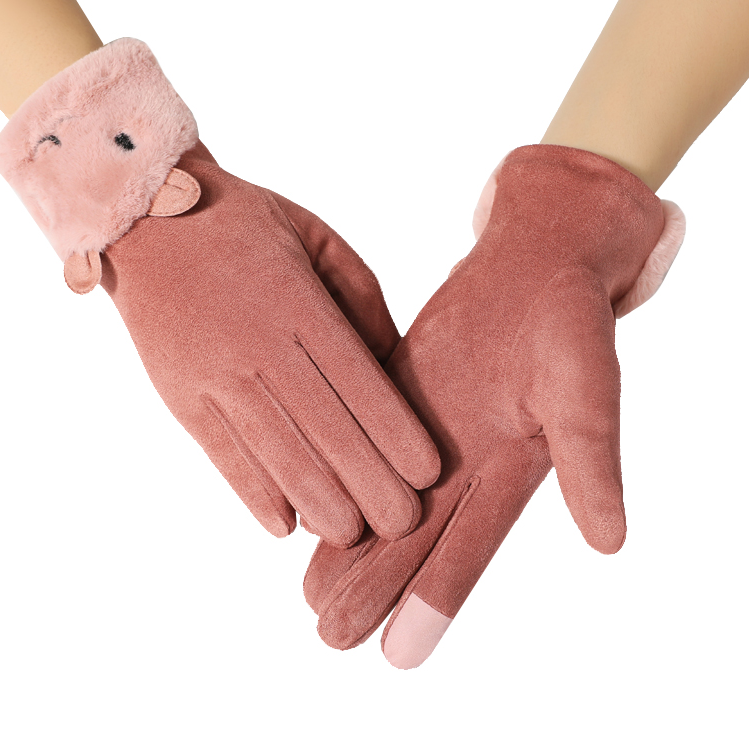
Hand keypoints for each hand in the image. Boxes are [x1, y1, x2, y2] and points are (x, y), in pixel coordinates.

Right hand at [0, 38, 438, 547]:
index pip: (358, 382)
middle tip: (405, 524)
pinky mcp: (179, 396)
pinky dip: (253, 494)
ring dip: (319, 502)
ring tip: (353, 534)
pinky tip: (284, 525)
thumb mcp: (317, 239)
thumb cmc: (247, 225)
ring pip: (276, 452)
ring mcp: (215, 375)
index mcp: (300, 306)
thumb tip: (391, 363)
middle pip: (326, 429)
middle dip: (370, 484)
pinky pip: (221, 454)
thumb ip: (360, 301)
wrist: (147, 219)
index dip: (395, 433)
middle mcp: (260, 346)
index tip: (428, 474)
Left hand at [304, 144, 684, 665]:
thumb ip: (590, 460)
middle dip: (374, 589)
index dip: (433, 602)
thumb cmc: (571, 325)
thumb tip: (611, 540)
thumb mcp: (584, 390)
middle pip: (415, 540)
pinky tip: (307, 503)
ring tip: (310, 597)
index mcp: (510, 471)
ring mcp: (427, 430)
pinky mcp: (396, 392)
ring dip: (349, 547)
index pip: (468, 550)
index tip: (397, 655)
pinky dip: (338, 474)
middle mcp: (464, 462)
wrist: (535, 264)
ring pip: (383, 499)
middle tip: (331, 637)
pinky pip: (362, 440)